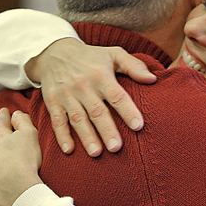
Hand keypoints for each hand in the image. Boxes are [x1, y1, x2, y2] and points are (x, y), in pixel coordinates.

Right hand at [25, 38, 156, 156]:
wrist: (55, 52)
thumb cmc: (91, 57)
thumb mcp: (113, 54)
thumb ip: (134, 66)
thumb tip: (153, 80)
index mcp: (101, 75)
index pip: (117, 96)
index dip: (128, 111)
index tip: (138, 126)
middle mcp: (83, 86)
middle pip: (97, 111)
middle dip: (107, 130)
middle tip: (116, 148)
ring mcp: (66, 95)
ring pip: (77, 118)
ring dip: (87, 136)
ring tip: (96, 153)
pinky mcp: (53, 102)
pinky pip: (57, 120)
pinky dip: (62, 136)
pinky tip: (69, 150)